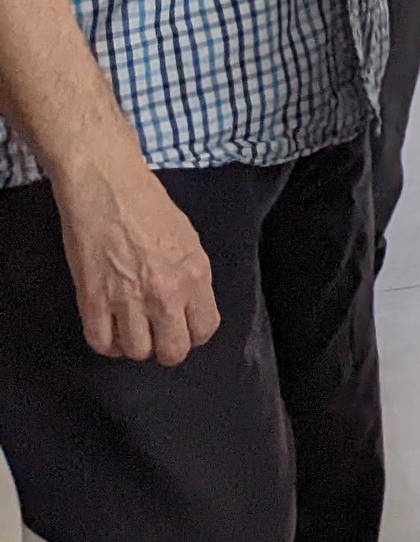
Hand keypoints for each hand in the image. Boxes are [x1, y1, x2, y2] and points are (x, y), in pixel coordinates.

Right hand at [52, 141, 218, 363]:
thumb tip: (189, 308)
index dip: (194, 335)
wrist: (107, 188)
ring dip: (135, 346)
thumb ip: (192, 278)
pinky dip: (107, 343)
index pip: (205, 329)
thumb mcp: (188, 241)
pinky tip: (111, 330)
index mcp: (195, 275)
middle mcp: (165, 293)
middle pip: (172, 351)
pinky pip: (101, 342)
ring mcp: (127, 299)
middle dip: (167, 349)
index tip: (183, 328)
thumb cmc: (149, 206)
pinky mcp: (92, 300)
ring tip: (132, 330)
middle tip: (158, 335)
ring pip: (137, 352)